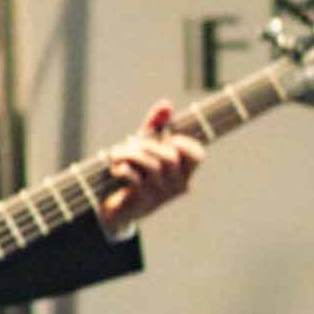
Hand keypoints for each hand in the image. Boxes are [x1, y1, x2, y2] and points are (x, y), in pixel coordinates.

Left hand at [99, 100, 203, 230]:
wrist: (118, 209)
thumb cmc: (136, 173)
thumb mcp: (146, 147)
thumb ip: (156, 126)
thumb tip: (167, 104)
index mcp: (183, 172)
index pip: (197, 156)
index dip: (183, 143)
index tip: (166, 139)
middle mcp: (177, 185)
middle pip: (169, 157)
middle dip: (147, 144)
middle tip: (130, 143)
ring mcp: (161, 195)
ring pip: (151, 166)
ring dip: (130, 154)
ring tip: (116, 153)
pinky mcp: (142, 201)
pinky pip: (135, 179)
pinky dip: (122, 169)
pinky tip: (117, 168)